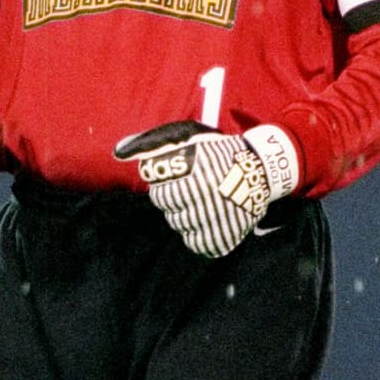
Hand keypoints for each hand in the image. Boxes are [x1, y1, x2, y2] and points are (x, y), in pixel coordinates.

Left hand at [114, 120, 298, 256]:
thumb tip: (119, 151)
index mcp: (192, 168)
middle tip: (192, 190)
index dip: (166, 185)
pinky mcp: (225, 234)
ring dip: (186, 215)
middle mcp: (202, 192)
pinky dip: (198, 234)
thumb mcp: (187, 137)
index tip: (181, 178)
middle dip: (175, 199)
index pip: (158, 192)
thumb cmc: (218, 152)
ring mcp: (215, 215)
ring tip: (202, 203)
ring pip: (179, 225)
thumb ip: (152, 142)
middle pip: (167, 208)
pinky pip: (196, 242)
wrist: (261, 170)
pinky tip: (206, 220)